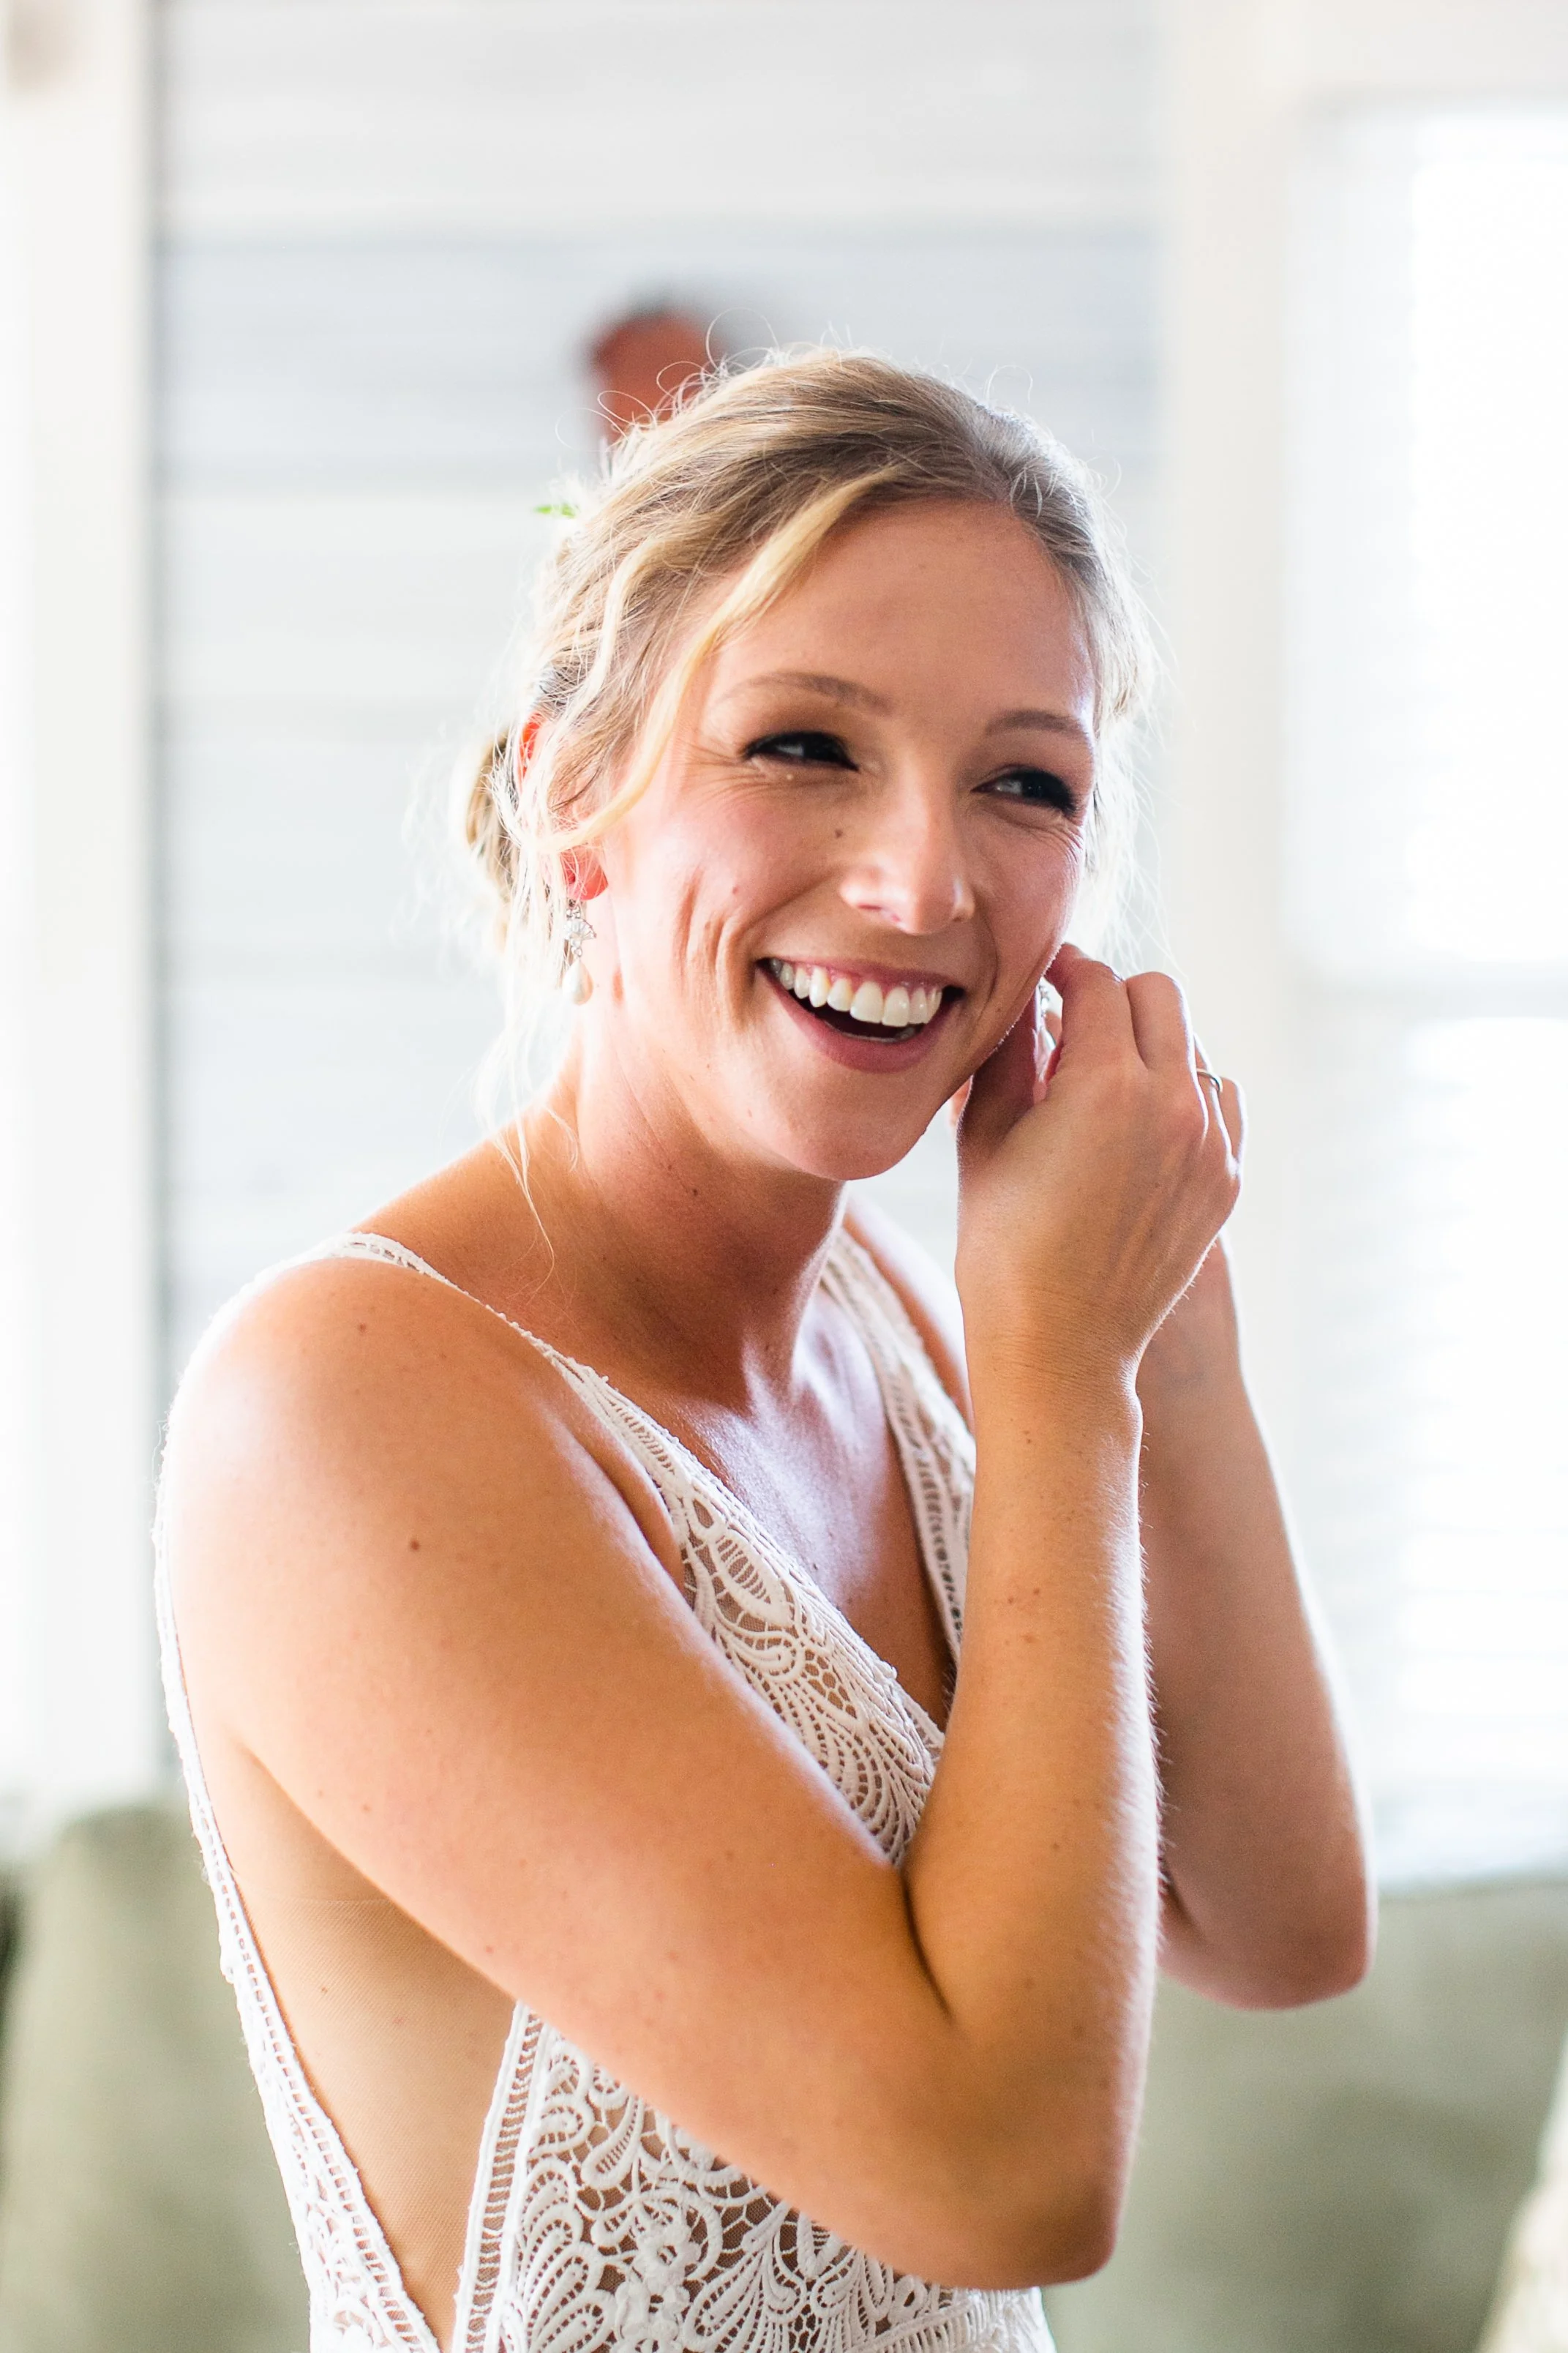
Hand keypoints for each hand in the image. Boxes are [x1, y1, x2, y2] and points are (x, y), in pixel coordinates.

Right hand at [954, 947, 1240, 1381]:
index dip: (1065, 970)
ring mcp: (1211, 1144)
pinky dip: (1184, 1093)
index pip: (1098, 983)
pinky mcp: (1225, 1181)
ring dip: (1152, 1043)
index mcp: (1108, 1082)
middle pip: (1160, 996)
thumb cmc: (1004, 1245)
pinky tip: (1141, 1119)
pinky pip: (1218, 1103)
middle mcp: (1174, 1103)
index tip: (1045, 979)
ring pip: (1195, 1047)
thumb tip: (1023, 994)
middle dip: (1114, 995)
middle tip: (1072, 1020)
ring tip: (1103, 1077)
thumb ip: (1010, 1050)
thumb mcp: (985, 1135)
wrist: (1060, 1345)